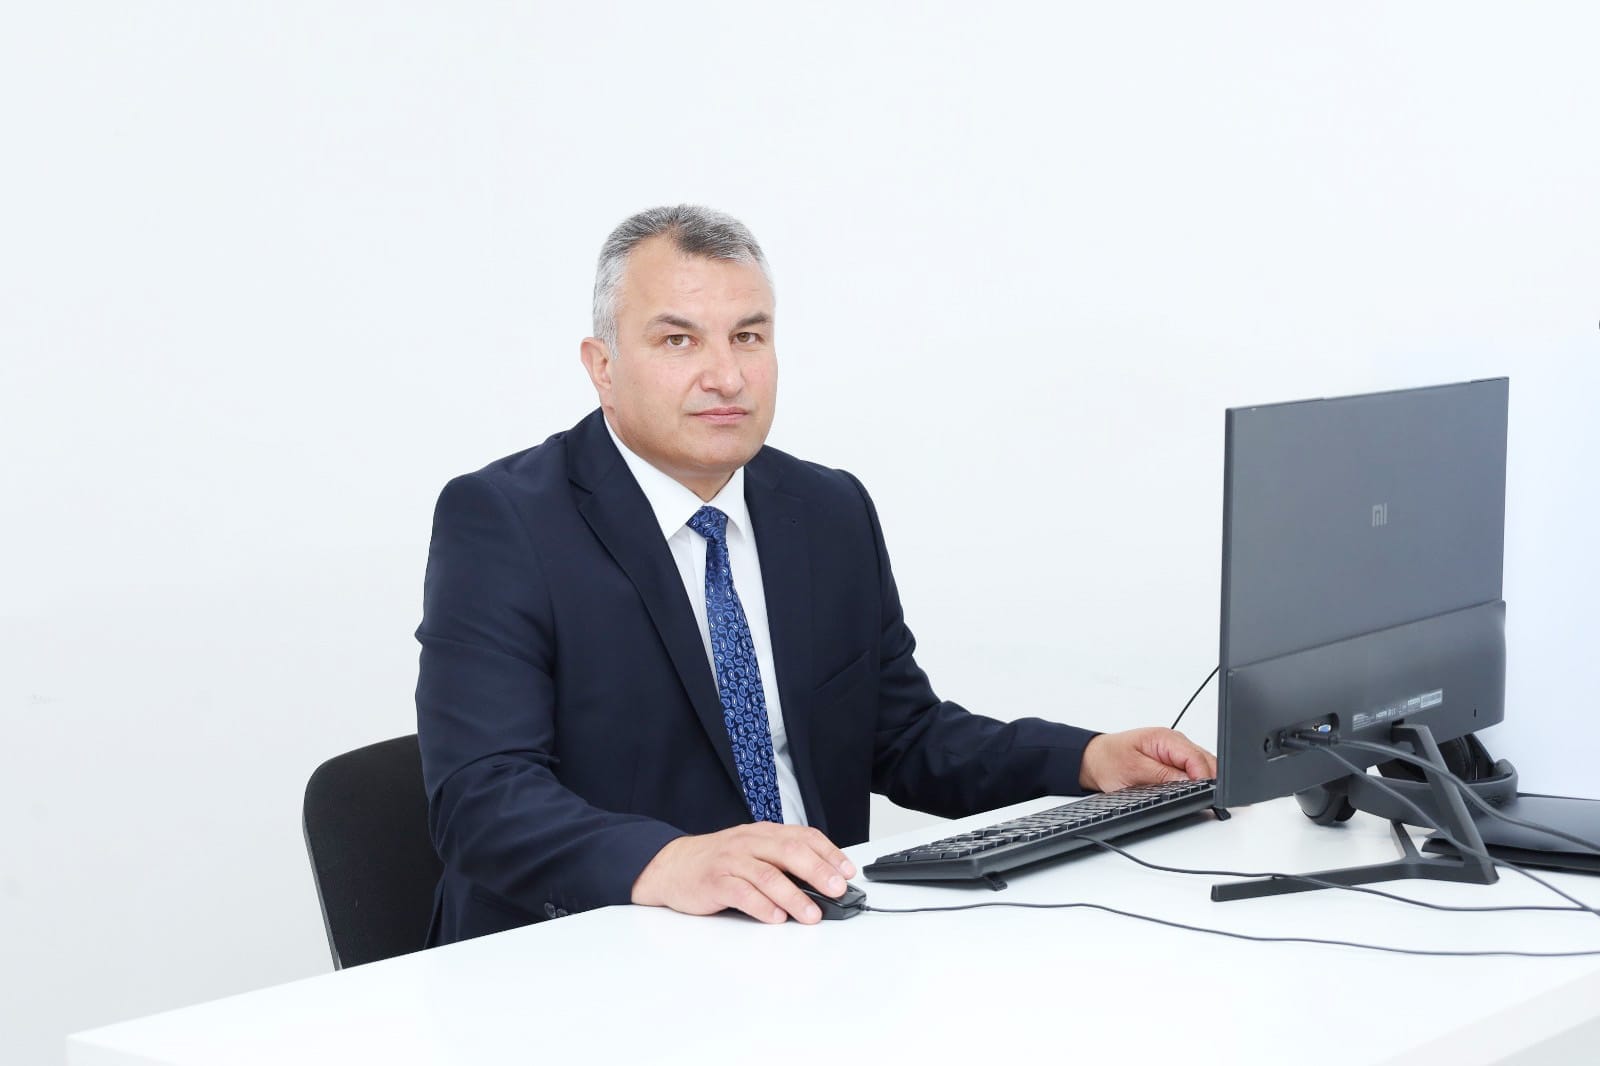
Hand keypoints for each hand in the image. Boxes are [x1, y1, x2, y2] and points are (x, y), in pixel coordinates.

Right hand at [630, 822, 857, 924]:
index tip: (848, 872)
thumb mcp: (753, 853)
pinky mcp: (714, 881)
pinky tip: (776, 918)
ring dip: (794, 896)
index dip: (829, 853)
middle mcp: (749, 842)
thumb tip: (824, 884)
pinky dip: (761, 906)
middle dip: (818, 871)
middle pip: (789, 852)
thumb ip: (783, 863)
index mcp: (764, 833)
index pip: (803, 836)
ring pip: (768, 875)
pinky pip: (741, 892)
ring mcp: (731, 860)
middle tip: (837, 890)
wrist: (671, 865)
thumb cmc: (719, 862)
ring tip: (812, 914)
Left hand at [1078, 727, 1216, 792]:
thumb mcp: (1135, 771)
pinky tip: (1184, 791)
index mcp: (1166, 739)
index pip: (1197, 758)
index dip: (1203, 778)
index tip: (1203, 794)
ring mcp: (1175, 752)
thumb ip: (1164, 776)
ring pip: (1202, 768)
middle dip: (1206, 781)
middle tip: (1200, 800)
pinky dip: (1192, 783)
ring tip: (1190, 795)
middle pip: (1206, 762)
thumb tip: (1190, 783)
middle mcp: (1175, 743)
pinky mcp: (1173, 762)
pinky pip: (1191, 772)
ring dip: (1200, 782)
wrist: (1094, 759)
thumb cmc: (1109, 760)